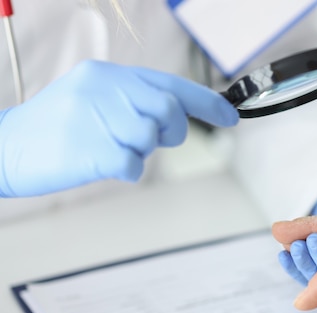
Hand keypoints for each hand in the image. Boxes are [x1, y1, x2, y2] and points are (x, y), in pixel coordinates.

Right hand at [0, 60, 238, 196]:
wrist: (3, 148)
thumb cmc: (54, 129)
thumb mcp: (91, 99)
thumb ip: (132, 101)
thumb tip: (175, 116)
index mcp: (108, 75)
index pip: (171, 84)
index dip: (207, 101)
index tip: (230, 116)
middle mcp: (104, 89)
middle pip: (169, 110)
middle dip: (173, 131)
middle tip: (155, 140)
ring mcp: (96, 118)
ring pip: (151, 138)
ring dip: (140, 152)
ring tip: (112, 149)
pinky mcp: (90, 150)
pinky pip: (133, 164)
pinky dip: (127, 170)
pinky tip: (104, 165)